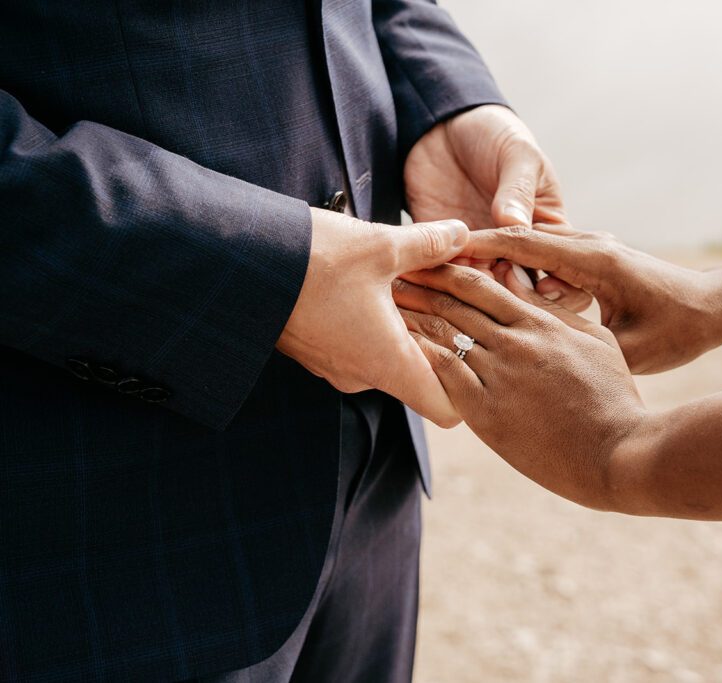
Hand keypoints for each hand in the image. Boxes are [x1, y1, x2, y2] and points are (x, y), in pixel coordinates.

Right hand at [276, 207, 468, 426]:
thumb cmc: (308, 258)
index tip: (476, 349)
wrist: (235, 261)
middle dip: (441, 342)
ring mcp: (339, 367)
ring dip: (408, 328)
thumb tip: (465, 234)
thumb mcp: (380, 245)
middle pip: (424, 380)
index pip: (448, 410)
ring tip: (413, 284)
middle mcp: (365, 377)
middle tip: (454, 300)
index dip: (469, 387)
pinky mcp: (319, 351)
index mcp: (388, 364)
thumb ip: (430, 245)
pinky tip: (378, 286)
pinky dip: (379, 324)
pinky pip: (363, 348)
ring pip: (392, 359)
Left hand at [393, 262, 647, 508]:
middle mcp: (515, 342)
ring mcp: (499, 377)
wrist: (617, 453)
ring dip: (412, 316)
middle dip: (420, 285)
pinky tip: (397, 348)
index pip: (482, 283)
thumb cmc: (612, 397)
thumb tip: (517, 281)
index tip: (424, 260)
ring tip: (386, 304)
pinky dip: (420, 357)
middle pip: (455, 303)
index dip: (448, 268)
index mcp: (540, 322)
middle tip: (390, 274)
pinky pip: (443, 377)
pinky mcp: (487, 413)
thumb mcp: (592, 340)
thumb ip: (551, 310)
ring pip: (444, 335)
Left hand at [404, 104, 589, 308]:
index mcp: (549, 230)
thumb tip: (516, 224)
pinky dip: (439, 279)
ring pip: (483, 291)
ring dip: (471, 291)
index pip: (562, 270)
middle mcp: (518, 251)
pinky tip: (431, 273)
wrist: (444, 125)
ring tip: (459, 279)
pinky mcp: (446, 251)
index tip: (532, 278)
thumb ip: (517, 190)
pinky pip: (446, 275)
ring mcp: (482, 254)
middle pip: (522, 291)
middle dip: (507, 292)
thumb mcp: (517, 155)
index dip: (553, 285)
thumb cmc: (495, 134)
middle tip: (489, 275)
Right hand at [460, 224, 721, 372]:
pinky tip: (492, 285)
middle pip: (517, 238)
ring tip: (449, 271)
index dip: (477, 249)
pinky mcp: (594, 260)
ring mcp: (592, 249)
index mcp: (594, 260)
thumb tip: (533, 361)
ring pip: (529, 245)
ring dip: (491, 255)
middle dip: (473, 248)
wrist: (719, 306)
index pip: (521, 244)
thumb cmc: (682, 329)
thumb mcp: (632, 348)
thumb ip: (582, 348)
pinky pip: (545, 257)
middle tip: (430, 263)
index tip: (438, 257)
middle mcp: (589, 246)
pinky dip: (515, 265)